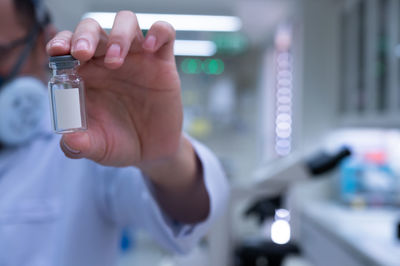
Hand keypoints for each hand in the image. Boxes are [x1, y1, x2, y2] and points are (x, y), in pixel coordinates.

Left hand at [46, 11, 182, 166]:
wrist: (152, 152)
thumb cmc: (119, 143)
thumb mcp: (97, 148)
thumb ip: (81, 145)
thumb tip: (70, 139)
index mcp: (86, 75)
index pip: (68, 46)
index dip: (61, 42)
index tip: (57, 52)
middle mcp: (108, 61)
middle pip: (93, 29)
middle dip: (84, 35)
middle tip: (81, 53)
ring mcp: (137, 59)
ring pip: (126, 23)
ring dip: (118, 34)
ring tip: (117, 60)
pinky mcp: (162, 63)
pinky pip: (164, 34)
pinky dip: (158, 32)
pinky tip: (150, 47)